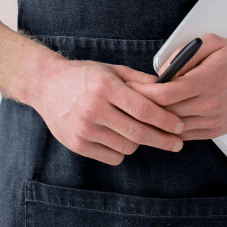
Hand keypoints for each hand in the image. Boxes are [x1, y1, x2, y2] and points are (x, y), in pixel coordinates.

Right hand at [31, 56, 184, 164]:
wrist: (46, 85)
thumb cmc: (84, 76)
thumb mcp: (111, 70)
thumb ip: (139, 80)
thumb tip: (167, 89)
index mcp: (105, 87)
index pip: (144, 109)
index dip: (165, 120)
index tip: (180, 126)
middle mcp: (93, 108)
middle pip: (138, 132)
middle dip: (163, 139)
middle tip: (177, 143)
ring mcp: (84, 128)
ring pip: (127, 147)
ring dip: (140, 143)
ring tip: (141, 133)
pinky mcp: (77, 144)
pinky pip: (112, 156)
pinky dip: (122, 151)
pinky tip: (121, 138)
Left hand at [127, 32, 226, 140]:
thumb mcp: (210, 43)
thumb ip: (183, 55)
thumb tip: (162, 72)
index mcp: (206, 81)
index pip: (165, 95)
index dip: (144, 93)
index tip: (131, 88)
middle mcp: (210, 104)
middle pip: (166, 113)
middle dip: (145, 107)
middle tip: (129, 100)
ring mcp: (213, 120)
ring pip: (174, 127)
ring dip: (157, 120)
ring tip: (142, 111)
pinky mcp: (216, 131)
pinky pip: (186, 135)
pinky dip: (172, 128)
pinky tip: (163, 119)